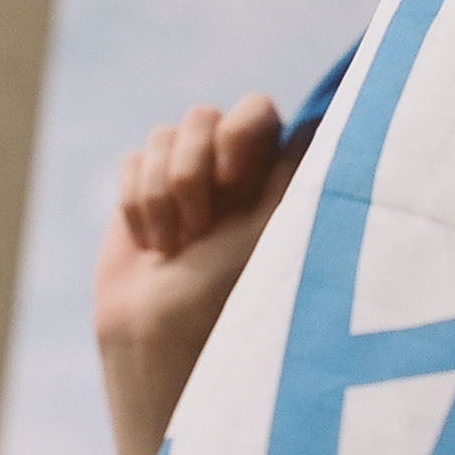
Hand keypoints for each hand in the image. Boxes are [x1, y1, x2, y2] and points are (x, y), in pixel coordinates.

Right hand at [93, 95, 297, 454]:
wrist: (159, 342)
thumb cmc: (229, 295)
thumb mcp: (275, 230)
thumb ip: (294, 169)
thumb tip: (323, 115)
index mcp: (272, 177)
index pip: (256, 111)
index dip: (239, 133)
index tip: (234, 178)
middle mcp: (230, 175)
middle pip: (205, 116)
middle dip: (194, 169)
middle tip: (200, 228)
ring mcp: (184, 183)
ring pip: (165, 135)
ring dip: (164, 192)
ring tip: (175, 248)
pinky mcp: (141, 197)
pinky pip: (132, 160)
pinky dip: (137, 202)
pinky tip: (152, 247)